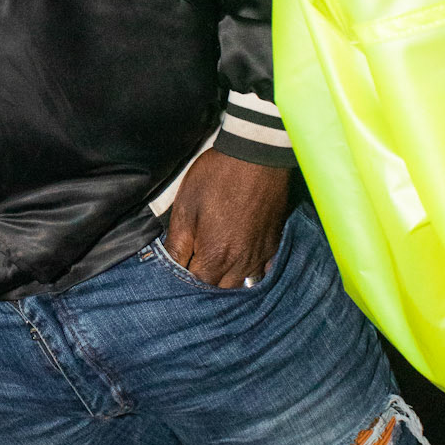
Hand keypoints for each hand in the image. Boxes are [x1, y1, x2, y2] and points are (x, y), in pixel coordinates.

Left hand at [164, 148, 290, 289]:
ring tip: (216, 263)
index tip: (179, 266)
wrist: (256, 156)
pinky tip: (240, 258)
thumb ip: (177, 244)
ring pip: (242, 283)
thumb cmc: (217, 178)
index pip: (196, 286)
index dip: (184, 279)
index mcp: (216, 257)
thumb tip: (170, 266)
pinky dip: (250, 270)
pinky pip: (262, 270)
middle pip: (220, 289)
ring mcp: (260, 255)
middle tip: (195, 264)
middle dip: (206, 282)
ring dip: (227, 279)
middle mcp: (241, 263)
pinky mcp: (273, 244)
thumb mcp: (185, 208)